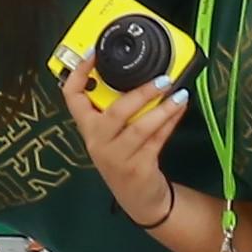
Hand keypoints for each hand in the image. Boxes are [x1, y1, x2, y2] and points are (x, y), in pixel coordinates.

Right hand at [54, 61, 192, 217]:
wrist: (139, 199)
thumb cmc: (126, 157)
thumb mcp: (113, 134)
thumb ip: (118, 107)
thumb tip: (141, 72)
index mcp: (87, 128)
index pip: (72, 97)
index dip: (79, 73)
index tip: (93, 52)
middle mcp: (97, 142)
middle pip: (114, 113)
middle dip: (139, 93)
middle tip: (162, 78)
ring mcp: (116, 157)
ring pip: (139, 128)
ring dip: (162, 108)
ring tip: (179, 92)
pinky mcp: (138, 168)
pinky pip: (156, 140)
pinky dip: (170, 122)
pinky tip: (180, 108)